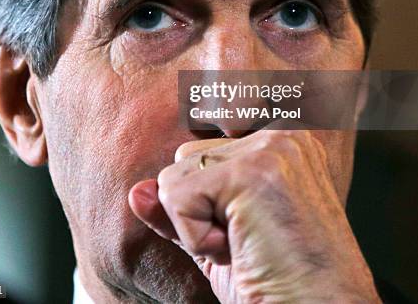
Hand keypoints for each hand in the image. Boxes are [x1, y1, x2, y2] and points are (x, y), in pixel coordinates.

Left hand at [129, 129, 380, 302]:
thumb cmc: (274, 281)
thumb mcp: (217, 238)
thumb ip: (179, 207)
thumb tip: (136, 191)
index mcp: (281, 143)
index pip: (201, 150)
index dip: (204, 200)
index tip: (247, 228)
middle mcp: (279, 136)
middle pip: (185, 158)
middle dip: (197, 209)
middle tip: (244, 241)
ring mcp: (269, 150)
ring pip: (175, 176)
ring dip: (194, 224)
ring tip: (243, 245)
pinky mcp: (251, 173)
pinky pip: (178, 198)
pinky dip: (194, 237)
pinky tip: (237, 251)